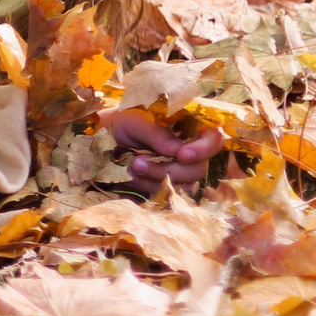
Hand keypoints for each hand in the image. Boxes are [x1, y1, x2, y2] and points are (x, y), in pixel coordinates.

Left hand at [102, 106, 225, 192]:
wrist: (102, 142)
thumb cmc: (122, 125)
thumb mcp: (134, 121)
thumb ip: (156, 133)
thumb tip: (177, 151)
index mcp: (188, 130)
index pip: (213, 140)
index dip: (203, 150)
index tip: (181, 155)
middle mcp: (188, 152)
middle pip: (198, 169)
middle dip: (168, 169)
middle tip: (138, 163)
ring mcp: (177, 172)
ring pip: (181, 185)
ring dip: (154, 178)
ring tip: (130, 167)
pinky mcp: (164, 186)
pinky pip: (164, 194)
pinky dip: (145, 186)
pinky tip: (129, 177)